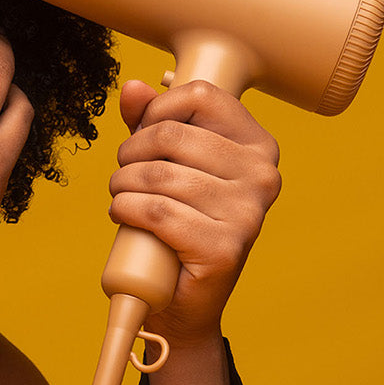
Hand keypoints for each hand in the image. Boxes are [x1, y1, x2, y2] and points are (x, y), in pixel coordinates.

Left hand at [109, 78, 281, 347]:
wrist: (181, 297)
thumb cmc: (176, 217)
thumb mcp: (163, 160)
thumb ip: (149, 119)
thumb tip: (132, 87)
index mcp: (258, 145)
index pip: (201, 94)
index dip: (158, 108)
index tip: (144, 132)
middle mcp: (262, 177)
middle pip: (170, 135)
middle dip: (130, 153)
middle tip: (124, 172)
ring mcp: (248, 214)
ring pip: (158, 176)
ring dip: (121, 184)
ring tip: (121, 196)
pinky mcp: (225, 249)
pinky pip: (157, 212)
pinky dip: (126, 210)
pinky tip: (124, 216)